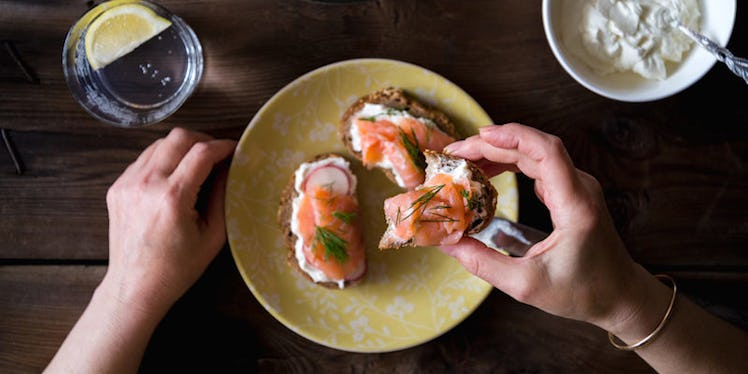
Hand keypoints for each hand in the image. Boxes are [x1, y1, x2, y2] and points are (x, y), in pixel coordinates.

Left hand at [103, 128, 236, 317]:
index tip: (234, 149)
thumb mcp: (213, 236)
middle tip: (216, 154)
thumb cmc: (178, 268)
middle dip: (203, 139)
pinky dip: (163, 160)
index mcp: (173, 197)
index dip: (223, 146)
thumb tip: (229, 168)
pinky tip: (173, 177)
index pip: (202, 153)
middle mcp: (147, 184)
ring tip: (195, 164)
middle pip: (178, 137)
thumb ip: (222, 196)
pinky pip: (144, 159)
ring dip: (181, 148)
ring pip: (159, 143)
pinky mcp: (117, 187)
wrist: (135, 286)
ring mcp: (127, 183)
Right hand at [442, 123, 660, 332]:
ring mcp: (577, 187)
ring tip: (465, 159)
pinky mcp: (571, 192)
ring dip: (500, 150)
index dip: (514, 137)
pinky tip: (487, 171)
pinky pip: (539, 165)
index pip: (547, 152)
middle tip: (455, 152)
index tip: (480, 136)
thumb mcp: (526, 286)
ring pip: (536, 153)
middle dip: (492, 144)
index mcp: (575, 206)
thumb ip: (484, 264)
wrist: (620, 295)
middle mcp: (580, 188)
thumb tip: (448, 243)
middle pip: (535, 148)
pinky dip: (510, 162)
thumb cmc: (582, 292)